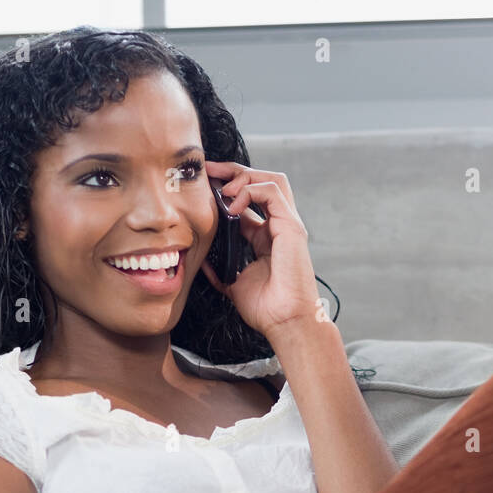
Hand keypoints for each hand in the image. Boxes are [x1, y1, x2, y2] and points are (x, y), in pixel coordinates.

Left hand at [199, 160, 321, 337]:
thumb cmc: (265, 308)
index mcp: (265, 237)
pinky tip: (232, 204)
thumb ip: (219, 269)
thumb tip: (201, 259)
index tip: (204, 185)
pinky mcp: (291, 226)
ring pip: (271, 179)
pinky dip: (249, 190)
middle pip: (262, 181)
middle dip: (234, 171)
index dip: (227, 188)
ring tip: (222, 187)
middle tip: (209, 171)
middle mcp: (279, 226)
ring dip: (244, 176)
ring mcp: (288, 224)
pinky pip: (272, 191)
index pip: (249, 200)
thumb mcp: (233, 283)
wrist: (284, 321)